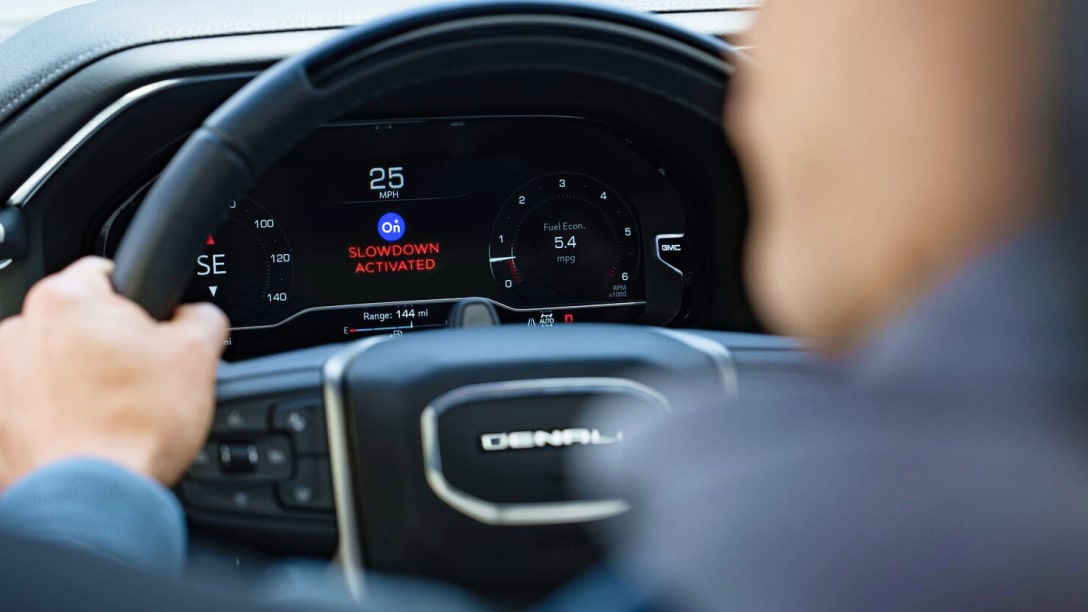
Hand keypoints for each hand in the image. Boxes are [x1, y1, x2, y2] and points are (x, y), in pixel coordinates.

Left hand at [0, 257, 228, 489]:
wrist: (95, 498)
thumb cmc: (135, 429)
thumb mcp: (200, 356)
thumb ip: (202, 317)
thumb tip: (198, 316)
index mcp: (67, 299)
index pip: (108, 272)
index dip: (141, 302)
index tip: (152, 329)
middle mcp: (20, 329)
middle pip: (79, 320)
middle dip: (110, 343)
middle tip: (142, 378)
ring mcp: (2, 373)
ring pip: (54, 360)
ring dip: (81, 377)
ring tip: (114, 411)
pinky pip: (34, 400)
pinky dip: (58, 410)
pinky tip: (88, 429)